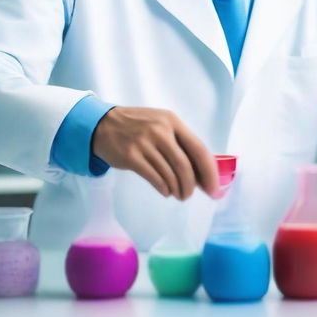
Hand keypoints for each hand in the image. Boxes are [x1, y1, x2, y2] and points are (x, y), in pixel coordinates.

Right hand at [92, 106, 219, 199]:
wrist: (103, 124)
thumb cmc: (137, 127)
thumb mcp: (161, 125)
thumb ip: (180, 143)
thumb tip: (202, 173)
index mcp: (172, 121)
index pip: (199, 149)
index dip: (209, 172)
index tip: (214, 189)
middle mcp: (160, 131)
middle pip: (185, 166)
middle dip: (191, 186)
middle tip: (189, 195)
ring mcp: (145, 143)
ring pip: (170, 175)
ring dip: (178, 190)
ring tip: (178, 194)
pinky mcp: (131, 156)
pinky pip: (155, 179)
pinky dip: (164, 188)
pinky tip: (165, 191)